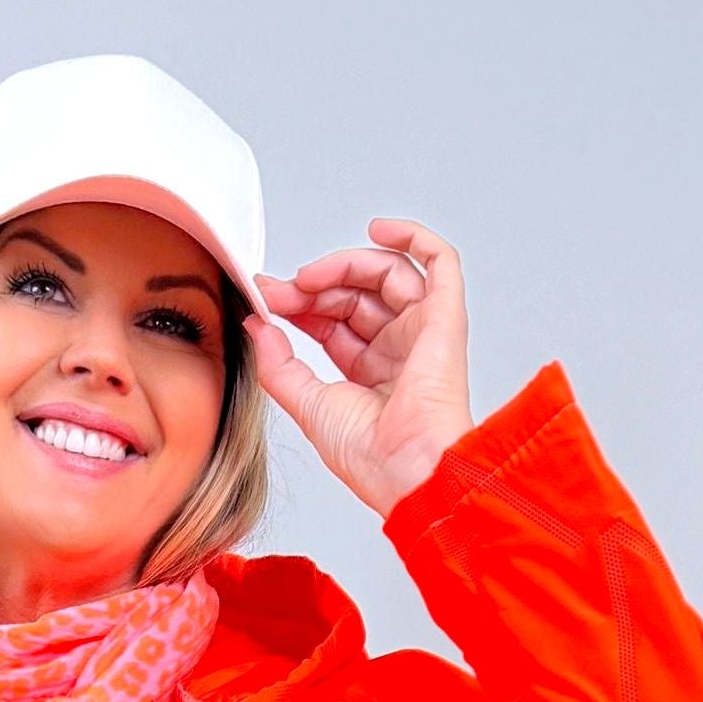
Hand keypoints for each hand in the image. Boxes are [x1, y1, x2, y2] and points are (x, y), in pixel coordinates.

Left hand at [245, 218, 473, 517]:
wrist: (408, 472)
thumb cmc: (371, 458)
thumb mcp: (308, 405)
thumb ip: (279, 365)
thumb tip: (257, 325)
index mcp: (370, 373)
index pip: (332, 320)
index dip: (300, 303)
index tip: (266, 297)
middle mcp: (398, 349)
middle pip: (354, 294)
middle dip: (313, 286)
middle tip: (280, 291)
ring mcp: (423, 330)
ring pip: (385, 273)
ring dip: (343, 266)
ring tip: (309, 278)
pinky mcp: (445, 317)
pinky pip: (439, 260)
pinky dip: (412, 237)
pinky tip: (378, 230)